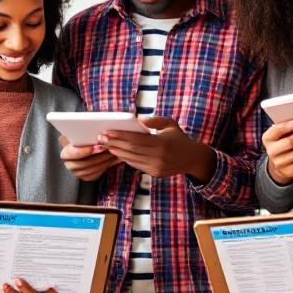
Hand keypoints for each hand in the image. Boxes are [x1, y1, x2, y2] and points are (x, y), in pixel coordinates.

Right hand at [59, 136, 120, 180]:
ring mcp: (77, 173)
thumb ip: (83, 134)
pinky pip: (96, 174)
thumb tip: (93, 131)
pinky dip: (105, 167)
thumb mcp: (79, 136)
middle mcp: (69, 165)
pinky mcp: (86, 177)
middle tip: (110, 150)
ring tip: (113, 154)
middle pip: (85, 163)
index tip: (99, 146)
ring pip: (92, 169)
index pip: (74, 153)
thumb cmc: (80, 140)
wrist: (81, 150)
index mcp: (65, 154)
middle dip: (100, 156)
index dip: (87, 150)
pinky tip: (112, 160)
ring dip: (105, 161)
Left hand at [100, 117, 215, 181]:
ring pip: (131, 159)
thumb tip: (138, 119)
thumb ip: (154, 120)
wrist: (193, 159)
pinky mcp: (154, 173)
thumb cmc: (179, 138)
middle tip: (100, 138)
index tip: (106, 131)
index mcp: (162, 143)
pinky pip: (136, 165)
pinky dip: (125, 158)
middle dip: (113, 143)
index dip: (119, 136)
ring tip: (105, 145)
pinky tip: (117, 152)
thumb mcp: (170, 124)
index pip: (135, 139)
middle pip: (130, 150)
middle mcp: (158, 157)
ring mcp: (156, 167)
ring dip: (116, 152)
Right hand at [262, 119, 292, 184]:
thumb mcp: (280, 135)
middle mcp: (271, 151)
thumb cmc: (283, 143)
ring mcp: (280, 163)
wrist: (279, 164)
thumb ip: (288, 127)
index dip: (288, 125)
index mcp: (267, 138)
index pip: (276, 130)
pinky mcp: (290, 171)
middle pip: (291, 141)